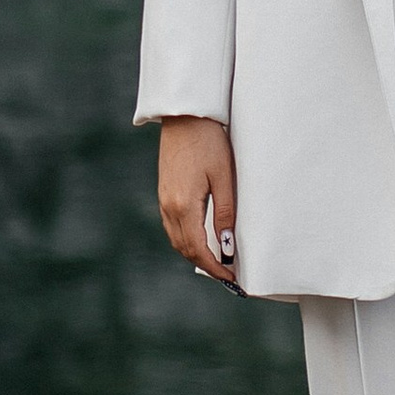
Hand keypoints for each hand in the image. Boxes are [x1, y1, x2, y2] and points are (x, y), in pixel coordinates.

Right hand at [159, 117, 238, 284]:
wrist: (185, 116)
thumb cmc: (209, 142)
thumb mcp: (223, 178)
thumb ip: (225, 213)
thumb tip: (226, 245)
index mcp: (183, 205)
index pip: (198, 249)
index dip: (215, 267)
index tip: (232, 278)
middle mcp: (169, 207)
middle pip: (185, 248)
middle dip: (206, 264)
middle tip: (228, 274)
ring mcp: (163, 200)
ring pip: (177, 239)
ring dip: (195, 253)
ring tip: (218, 259)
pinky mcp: (164, 192)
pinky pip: (173, 226)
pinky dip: (187, 239)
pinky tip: (202, 238)